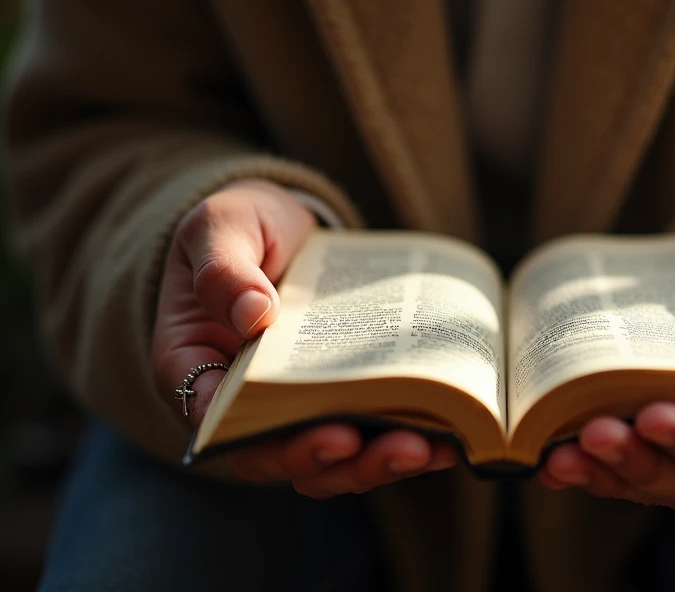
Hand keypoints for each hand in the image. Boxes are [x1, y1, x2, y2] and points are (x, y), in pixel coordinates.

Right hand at [150, 180, 455, 497]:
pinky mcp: (337, 402)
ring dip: (376, 464)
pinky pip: (364, 437)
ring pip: (327, 460)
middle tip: (386, 445)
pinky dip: (402, 444)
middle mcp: (242, 405)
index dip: (264, 439)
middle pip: (278, 455)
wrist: (279, 229)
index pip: (218, 422)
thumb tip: (254, 314)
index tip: (323, 435)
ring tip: (428, 449)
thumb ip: (224, 269)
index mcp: (196, 367)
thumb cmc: (238, 230)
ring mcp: (293, 409)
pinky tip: (447, 439)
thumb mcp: (219, 228)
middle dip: (334, 460)